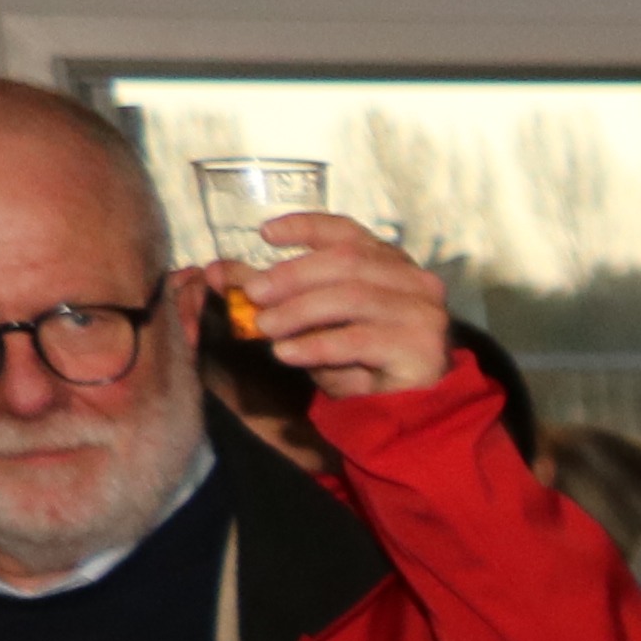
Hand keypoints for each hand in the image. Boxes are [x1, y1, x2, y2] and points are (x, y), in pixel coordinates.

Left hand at [229, 211, 447, 400]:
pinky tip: (287, 354)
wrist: (404, 413)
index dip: (306, 226)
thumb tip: (217, 272)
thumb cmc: (358, 362)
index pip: (347, 232)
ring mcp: (423, 313)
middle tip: (253, 295)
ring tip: (266, 328)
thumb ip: (271, 293)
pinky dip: (316, 345)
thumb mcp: (310, 320)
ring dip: (299, 311)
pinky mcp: (422, 349)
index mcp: (391, 264)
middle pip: (345, 261)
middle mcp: (415, 281)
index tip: (265, 235)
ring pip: (350, 297)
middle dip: (291, 276)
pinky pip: (358, 340)